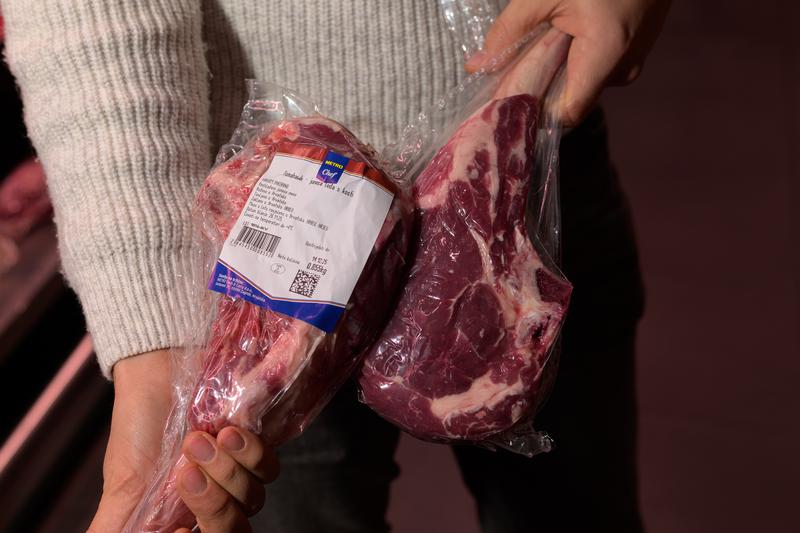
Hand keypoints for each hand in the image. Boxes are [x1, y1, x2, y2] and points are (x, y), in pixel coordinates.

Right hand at [87, 350, 278, 532]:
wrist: (157, 373)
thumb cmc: (138, 428)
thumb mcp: (122, 485)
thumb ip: (114, 526)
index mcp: (184, 519)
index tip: (178, 530)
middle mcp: (215, 502)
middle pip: (232, 530)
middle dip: (212, 507)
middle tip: (185, 473)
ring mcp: (239, 476)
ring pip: (251, 499)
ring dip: (226, 472)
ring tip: (197, 440)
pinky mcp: (256, 447)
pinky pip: (268, 466)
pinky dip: (249, 453)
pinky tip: (226, 432)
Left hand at [466, 0, 671, 124]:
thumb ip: (510, 31)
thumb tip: (476, 66)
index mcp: (606, 56)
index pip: (568, 114)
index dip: (538, 114)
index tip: (511, 104)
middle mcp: (624, 68)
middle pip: (571, 98)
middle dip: (541, 88)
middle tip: (514, 70)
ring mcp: (632, 61)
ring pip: (583, 81)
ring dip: (558, 69)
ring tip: (543, 43)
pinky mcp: (634, 50)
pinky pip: (597, 67)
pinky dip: (576, 57)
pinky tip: (564, 36)